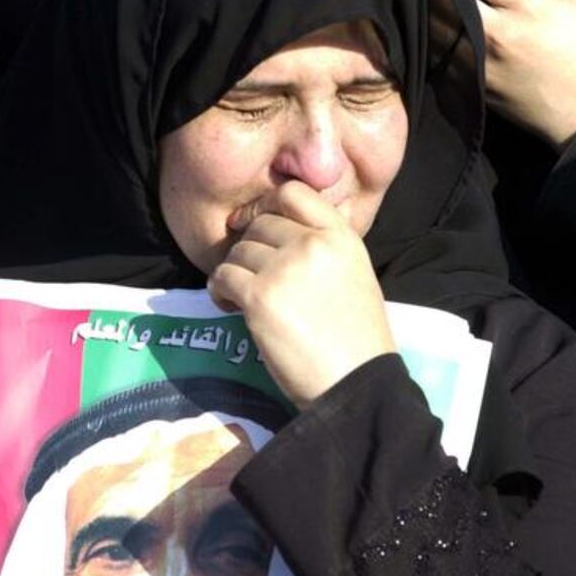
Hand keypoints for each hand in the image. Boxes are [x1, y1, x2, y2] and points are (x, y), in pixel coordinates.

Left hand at [207, 181, 395, 408]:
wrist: (356, 383)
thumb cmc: (356, 338)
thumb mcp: (354, 275)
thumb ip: (324, 247)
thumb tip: (280, 232)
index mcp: (342, 237)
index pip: (294, 193)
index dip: (267, 205)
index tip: (256, 225)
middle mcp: (314, 244)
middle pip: (261, 225)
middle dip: (250, 248)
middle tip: (253, 275)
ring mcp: (285, 268)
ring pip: (238, 251)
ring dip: (234, 272)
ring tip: (242, 297)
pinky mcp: (260, 296)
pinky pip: (222, 277)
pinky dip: (218, 290)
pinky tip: (230, 305)